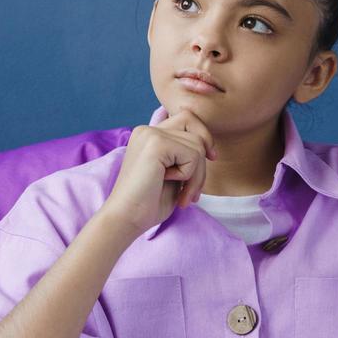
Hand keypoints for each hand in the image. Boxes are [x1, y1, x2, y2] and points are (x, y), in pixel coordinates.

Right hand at [99, 107, 216, 234]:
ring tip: (182, 196)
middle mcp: (147, 130)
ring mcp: (150, 134)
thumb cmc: (148, 203)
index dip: (203, 137)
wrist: (126, 218)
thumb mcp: (173, 173)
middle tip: (193, 190)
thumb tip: (209, 146)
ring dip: (196, 176)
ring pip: (198, 145)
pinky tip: (170, 186)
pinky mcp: (156, 144)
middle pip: (196, 131)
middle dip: (202, 163)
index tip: (210, 158)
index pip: (188, 119)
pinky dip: (188, 175)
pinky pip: (192, 155)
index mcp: (148, 135)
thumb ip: (185, 155)